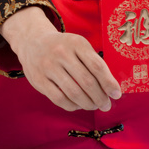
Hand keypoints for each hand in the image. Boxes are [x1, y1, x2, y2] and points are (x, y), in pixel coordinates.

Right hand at [2, 6, 120, 111]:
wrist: (32, 42)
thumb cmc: (63, 47)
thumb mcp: (78, 46)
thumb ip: (93, 62)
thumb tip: (111, 88)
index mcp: (76, 43)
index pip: (97, 66)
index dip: (108, 83)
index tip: (116, 94)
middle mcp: (61, 53)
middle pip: (86, 81)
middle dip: (100, 97)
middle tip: (106, 105)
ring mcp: (48, 66)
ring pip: (73, 92)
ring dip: (87, 104)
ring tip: (93, 106)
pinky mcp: (38, 79)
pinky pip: (59, 98)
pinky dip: (72, 106)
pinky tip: (77, 105)